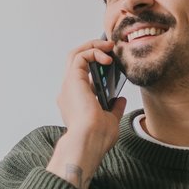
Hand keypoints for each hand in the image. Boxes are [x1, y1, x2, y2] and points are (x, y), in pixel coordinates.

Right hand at [49, 37, 124, 188]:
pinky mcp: (72, 79)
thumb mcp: (110, 121)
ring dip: (93, 46)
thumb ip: (113, 109)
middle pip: (75, 61)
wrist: (89, 142)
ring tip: (109, 46)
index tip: (111, 62)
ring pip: (75, 54)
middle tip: (110, 48)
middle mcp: (68, 92)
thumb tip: (120, 100)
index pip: (82, 76)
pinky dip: (94, 51)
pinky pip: (80, 56)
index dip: (95, 65)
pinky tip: (108, 58)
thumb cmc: (97, 138)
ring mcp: (68, 85)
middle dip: (93, 50)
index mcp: (75, 102)